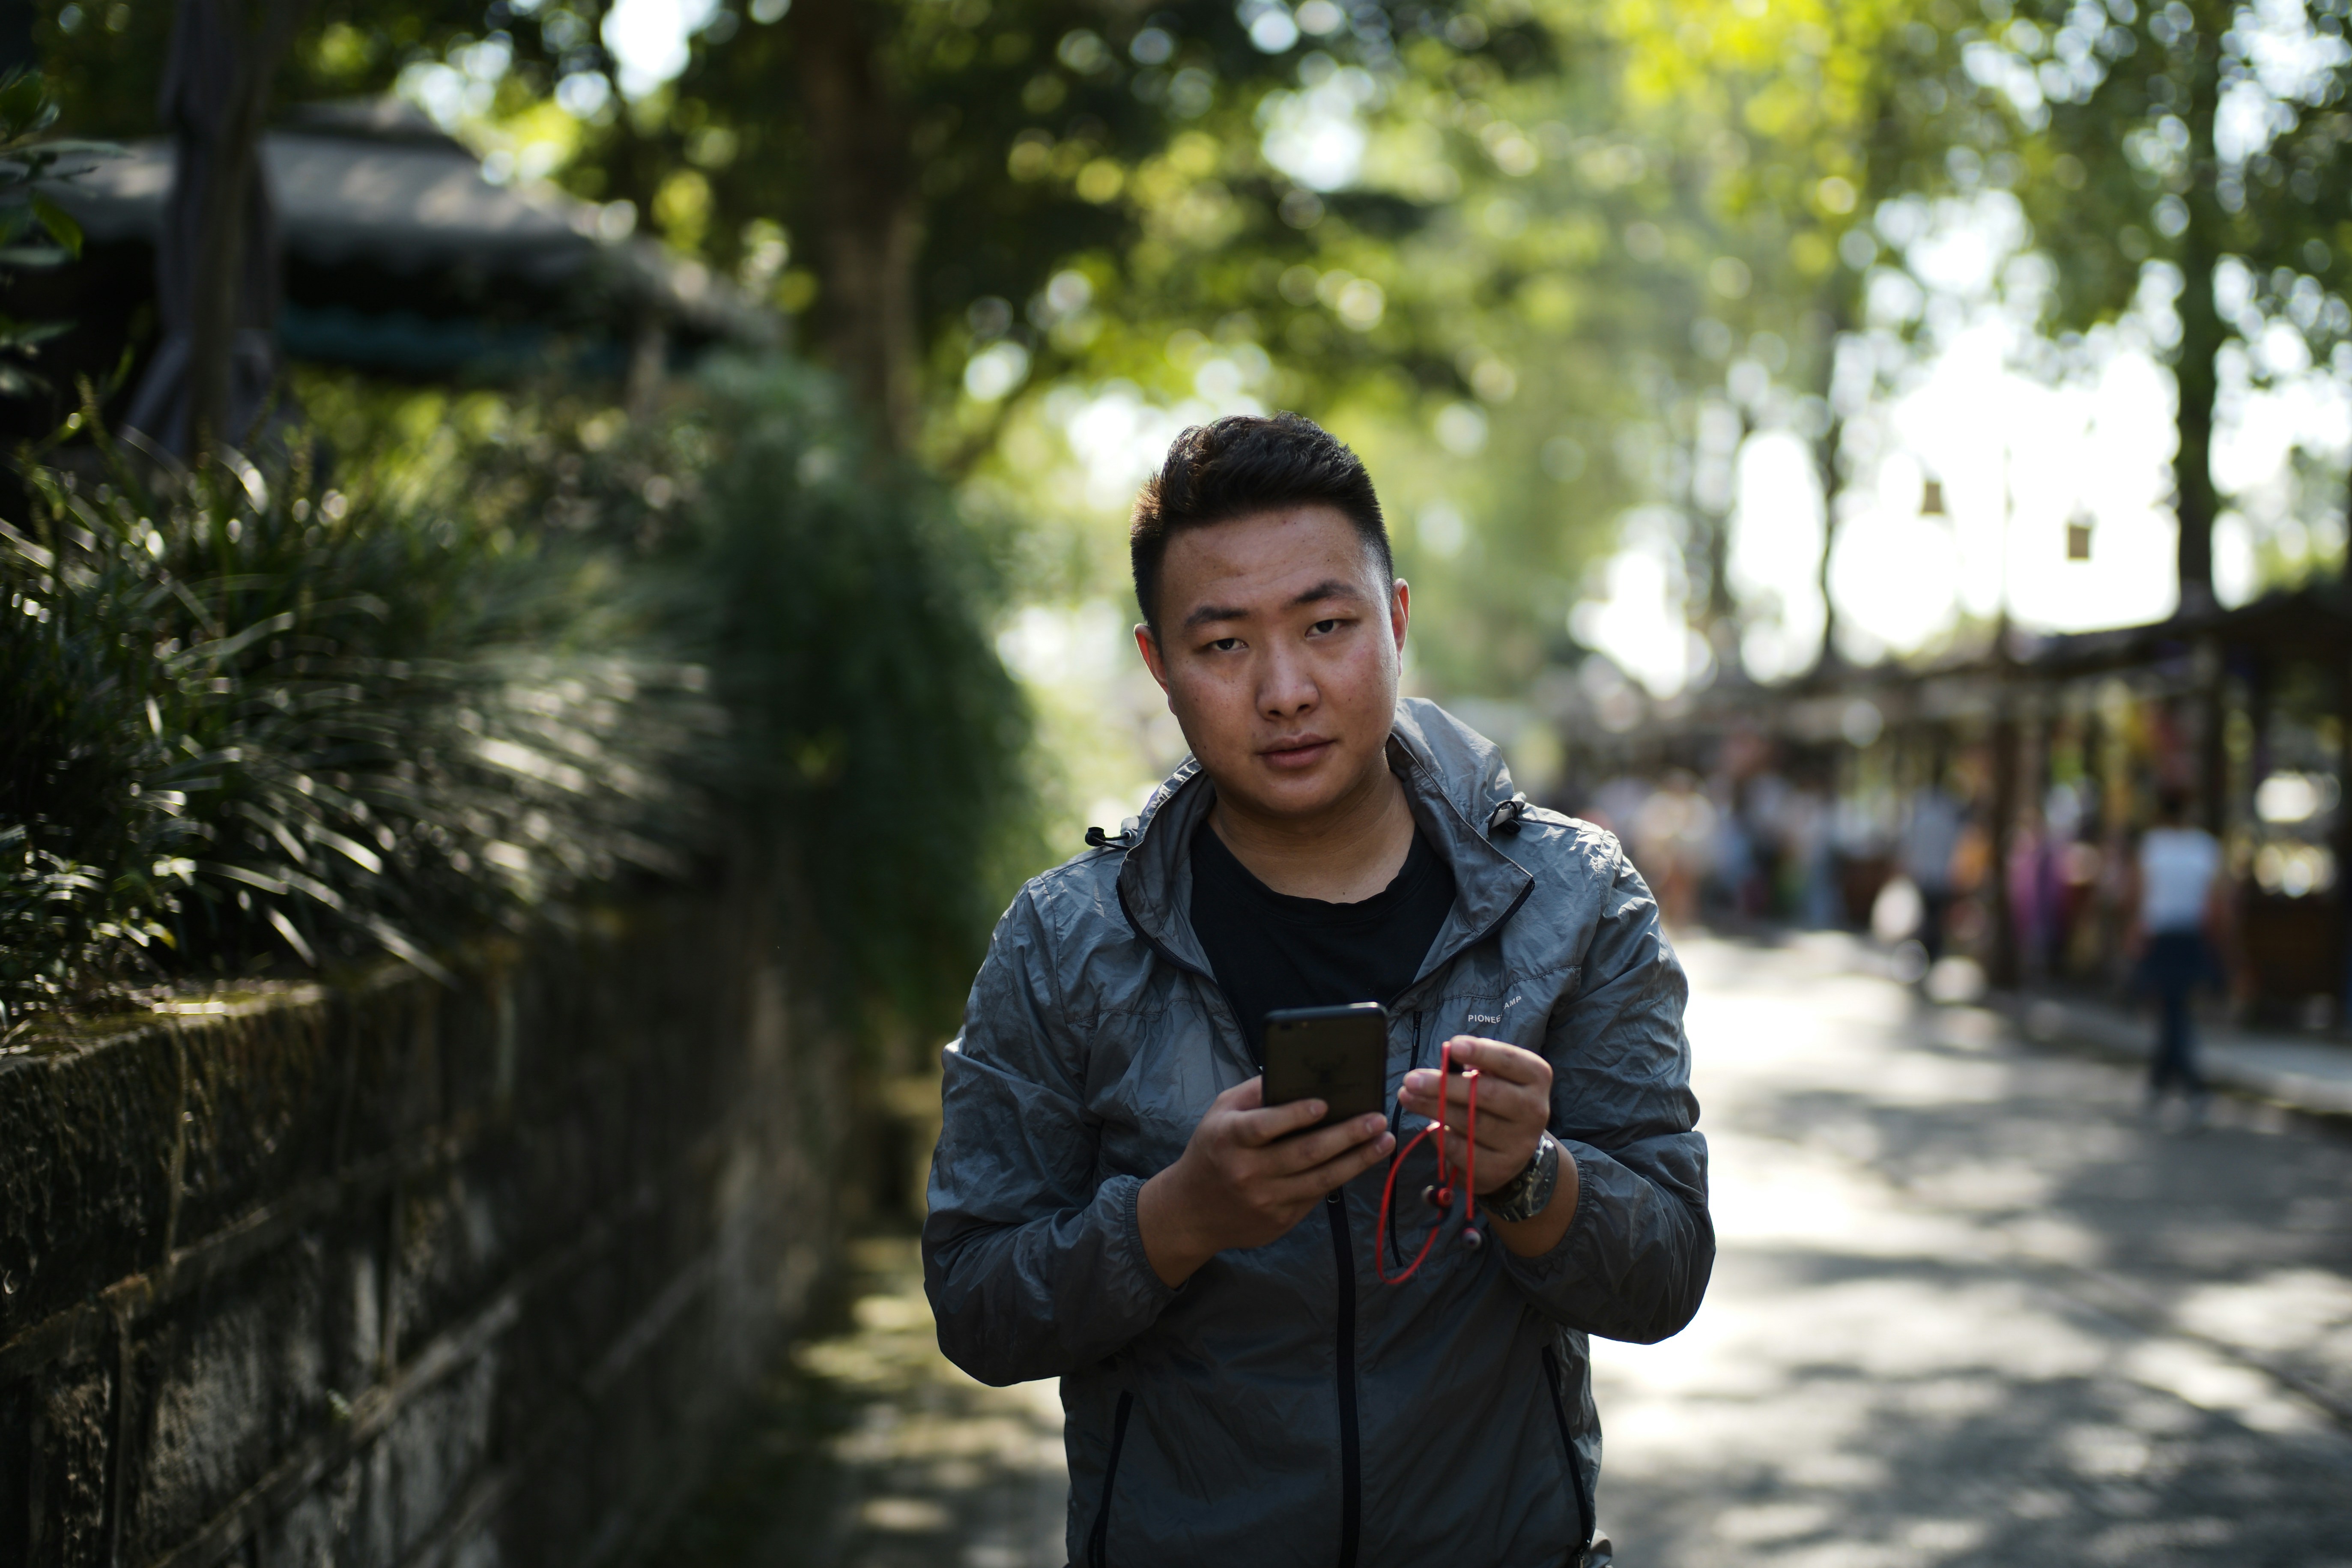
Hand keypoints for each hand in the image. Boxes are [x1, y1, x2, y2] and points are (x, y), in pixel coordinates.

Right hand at [1137, 1076, 1394, 1286]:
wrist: (1190, 1212)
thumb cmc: (1212, 1150)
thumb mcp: (1220, 1113)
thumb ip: (1254, 1093)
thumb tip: (1296, 1072)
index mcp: (1229, 1139)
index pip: (1264, 1126)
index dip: (1295, 1115)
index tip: (1325, 1103)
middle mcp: (1247, 1171)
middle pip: (1304, 1153)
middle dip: (1347, 1135)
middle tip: (1377, 1119)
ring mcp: (1265, 1200)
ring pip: (1320, 1179)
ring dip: (1357, 1159)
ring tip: (1383, 1141)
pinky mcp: (1279, 1220)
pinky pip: (1316, 1196)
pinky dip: (1341, 1177)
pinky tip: (1361, 1160)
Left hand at [1397, 1036, 1552, 1195]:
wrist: (1514, 1146)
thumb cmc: (1496, 1099)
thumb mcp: (1494, 1075)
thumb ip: (1475, 1066)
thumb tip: (1445, 1059)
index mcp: (1536, 1077)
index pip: (1510, 1060)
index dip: (1481, 1052)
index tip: (1452, 1046)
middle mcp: (1534, 1110)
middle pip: (1487, 1094)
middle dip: (1445, 1085)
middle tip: (1412, 1079)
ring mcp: (1520, 1143)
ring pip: (1471, 1123)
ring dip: (1434, 1108)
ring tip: (1408, 1097)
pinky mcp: (1501, 1168)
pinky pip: (1464, 1151)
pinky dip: (1442, 1138)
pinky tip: (1430, 1128)